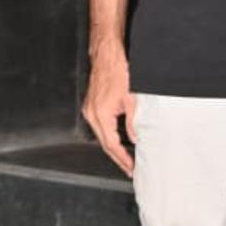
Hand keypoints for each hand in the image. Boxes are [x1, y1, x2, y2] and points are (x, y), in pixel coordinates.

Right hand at [81, 42, 137, 176]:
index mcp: (101, 114)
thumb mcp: (132, 99)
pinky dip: (108, 136)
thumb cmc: (118, 72)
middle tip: (129, 168)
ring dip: (113, 148)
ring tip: (125, 159)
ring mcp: (89, 110)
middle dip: (117, 158)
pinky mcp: (91, 106)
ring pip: (101, 136)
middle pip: (104, 143)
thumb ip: (133, 122)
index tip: (131, 167)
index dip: (122, 158)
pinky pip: (99, 127)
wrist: (108, 57)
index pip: (112, 144)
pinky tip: (117, 140)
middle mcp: (92, 114)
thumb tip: (135, 139)